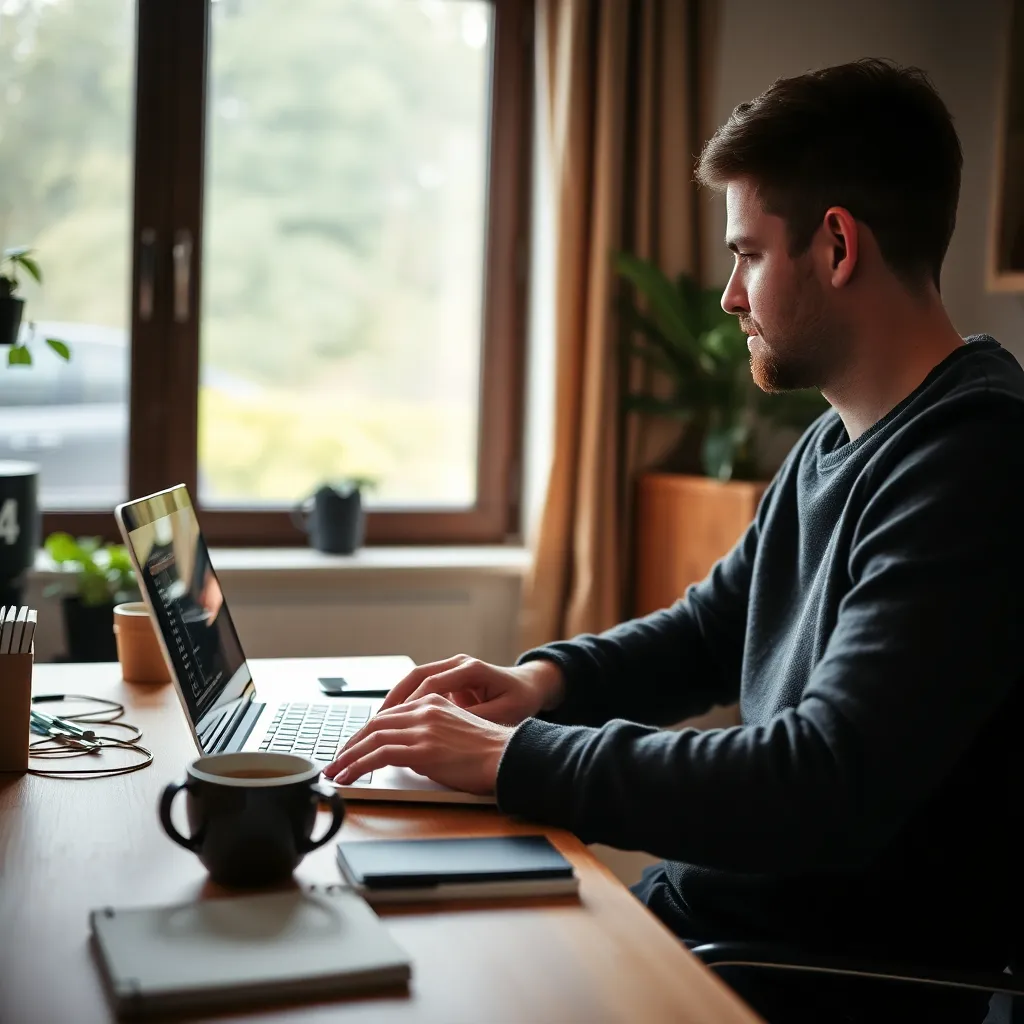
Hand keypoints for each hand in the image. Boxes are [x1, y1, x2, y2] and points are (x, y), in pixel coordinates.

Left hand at [323, 694, 513, 794]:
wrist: (507, 756)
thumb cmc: (489, 752)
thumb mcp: (456, 732)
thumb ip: (431, 736)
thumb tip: (411, 756)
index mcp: (433, 702)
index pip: (389, 715)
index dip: (366, 732)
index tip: (353, 746)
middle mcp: (425, 710)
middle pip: (376, 724)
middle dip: (351, 744)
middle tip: (336, 760)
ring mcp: (423, 728)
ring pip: (372, 738)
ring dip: (348, 757)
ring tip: (335, 772)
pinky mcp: (422, 748)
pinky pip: (379, 755)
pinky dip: (358, 766)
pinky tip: (348, 777)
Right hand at [376, 654, 564, 725]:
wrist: (531, 685)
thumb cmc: (520, 700)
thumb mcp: (503, 713)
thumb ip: (475, 719)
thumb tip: (447, 730)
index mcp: (471, 669)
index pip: (433, 682)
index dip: (412, 702)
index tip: (396, 721)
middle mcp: (458, 663)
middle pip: (417, 676)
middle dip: (395, 698)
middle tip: (375, 721)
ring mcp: (452, 668)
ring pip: (415, 680)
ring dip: (397, 700)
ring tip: (378, 722)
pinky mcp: (450, 677)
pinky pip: (422, 686)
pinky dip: (407, 701)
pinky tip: (395, 720)